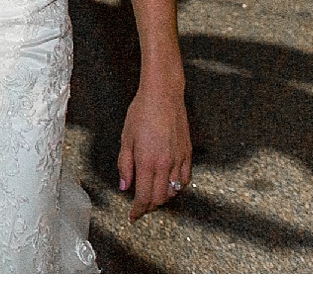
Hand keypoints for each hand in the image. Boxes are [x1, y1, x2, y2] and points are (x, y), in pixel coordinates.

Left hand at [118, 89, 192, 218]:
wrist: (163, 95)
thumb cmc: (141, 113)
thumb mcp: (126, 139)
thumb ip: (125, 165)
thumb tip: (125, 187)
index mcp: (147, 162)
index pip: (144, 197)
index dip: (138, 210)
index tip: (132, 216)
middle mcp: (165, 164)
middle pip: (159, 198)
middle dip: (149, 207)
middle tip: (140, 207)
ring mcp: (179, 160)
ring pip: (173, 192)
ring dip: (162, 198)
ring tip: (152, 195)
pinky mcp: (188, 153)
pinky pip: (184, 179)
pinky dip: (176, 188)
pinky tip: (169, 184)